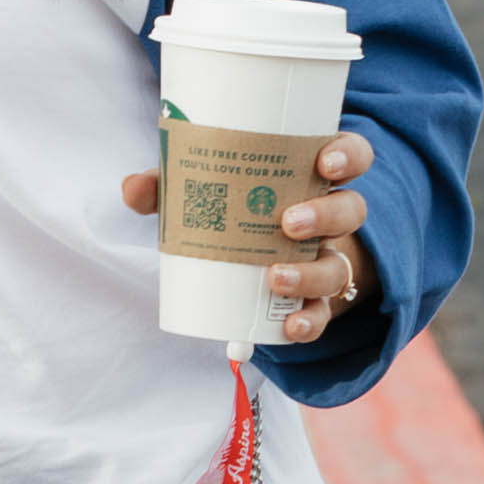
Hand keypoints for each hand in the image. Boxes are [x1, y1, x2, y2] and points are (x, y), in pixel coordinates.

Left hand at [120, 130, 380, 344]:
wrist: (255, 263)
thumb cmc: (234, 210)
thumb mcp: (202, 190)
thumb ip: (168, 184)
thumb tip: (132, 189)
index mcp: (309, 178)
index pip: (350, 157)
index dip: (347, 156)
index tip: (325, 163)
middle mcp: (330, 218)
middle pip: (351, 210)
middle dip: (326, 215)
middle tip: (289, 222)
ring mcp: (328, 261)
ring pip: (338, 266)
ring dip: (312, 273)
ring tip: (276, 277)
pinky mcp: (316, 301)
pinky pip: (322, 314)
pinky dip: (308, 322)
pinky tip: (289, 327)